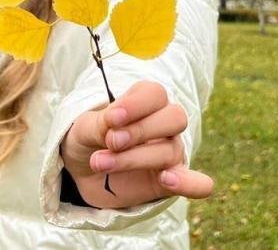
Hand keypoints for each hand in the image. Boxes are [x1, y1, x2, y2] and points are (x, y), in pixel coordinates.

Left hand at [60, 80, 213, 208]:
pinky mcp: (168, 182)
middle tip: (111, 141)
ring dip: (133, 158)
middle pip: (175, 117)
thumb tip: (115, 127)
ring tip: (100, 162)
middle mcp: (163, 124)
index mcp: (144, 102)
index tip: (112, 118)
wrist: (81, 173)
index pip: (155, 94)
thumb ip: (99, 124)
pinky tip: (167, 180)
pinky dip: (191, 184)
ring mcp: (169, 152)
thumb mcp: (84, 128)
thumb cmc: (87, 140)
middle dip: (140, 130)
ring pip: (170, 150)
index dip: (136, 105)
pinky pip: (196, 184)